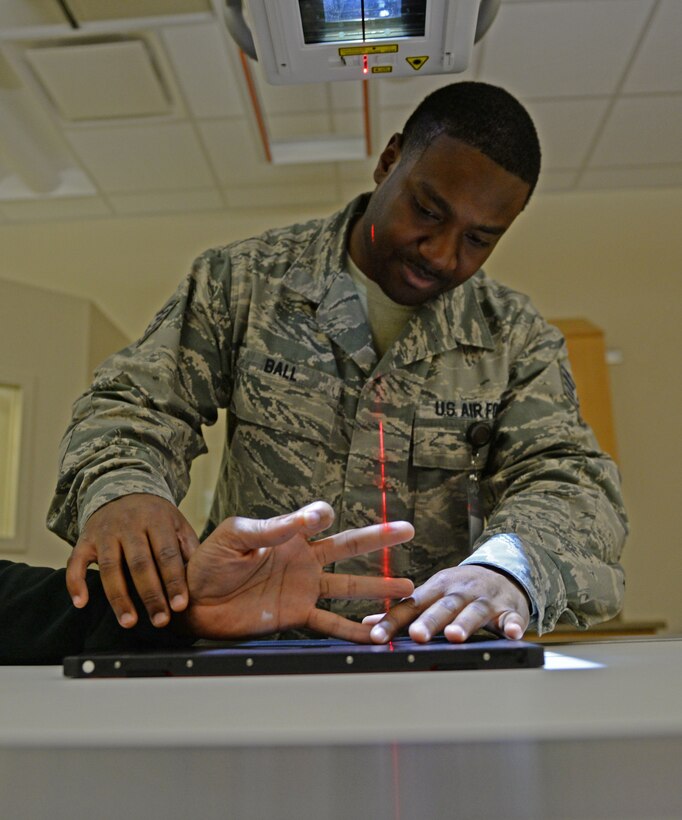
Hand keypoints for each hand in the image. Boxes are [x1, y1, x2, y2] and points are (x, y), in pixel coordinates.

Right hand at [67, 494, 198, 628]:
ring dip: (119, 598)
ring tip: (129, 622)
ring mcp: (105, 533)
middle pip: (140, 564)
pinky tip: (81, 603)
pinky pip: (76, 562)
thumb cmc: (156, 516)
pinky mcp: (84, 539)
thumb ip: (188, 548)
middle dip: (150, 595)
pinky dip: (75, 583)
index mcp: (157, 521)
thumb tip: (201, 580)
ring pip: (110, 568)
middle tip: (160, 621)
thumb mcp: (177, 523)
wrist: (122, 489)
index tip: (180, 605)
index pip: (167, 554)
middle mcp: (130, 525)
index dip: (174, 580)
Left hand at [183, 501, 415, 641]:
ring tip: (407, 587)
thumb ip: (274, 528)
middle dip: (379, 537)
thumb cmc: (208, 563)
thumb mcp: (236, 536)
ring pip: (348, 588)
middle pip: (348, 547)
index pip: (318, 518)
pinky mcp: (295, 615)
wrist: (192, 604)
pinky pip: (329, 623)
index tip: (323, 519)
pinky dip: (351, 631)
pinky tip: (374, 635)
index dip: (323, 516)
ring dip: (377, 587)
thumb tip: (315, 517)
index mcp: (287, 535)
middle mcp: (302, 560)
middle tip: (408, 529)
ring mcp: (302, 588)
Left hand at [364, 565, 529, 643]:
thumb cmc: (459, 591)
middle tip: (417, 635)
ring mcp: (485, 599)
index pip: (411, 605)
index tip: (376, 636)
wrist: (501, 573)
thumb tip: (367, 625)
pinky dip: (513, 625)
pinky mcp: (509, 609)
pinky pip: (512, 617)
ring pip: (474, 611)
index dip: (393, 620)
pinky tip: (513, 635)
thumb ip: (404, 611)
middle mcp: (459, 591)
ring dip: (464, 623)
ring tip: (454, 637)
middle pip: (443, 607)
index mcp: (436, 588)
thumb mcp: (432, 594)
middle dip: (429, 621)